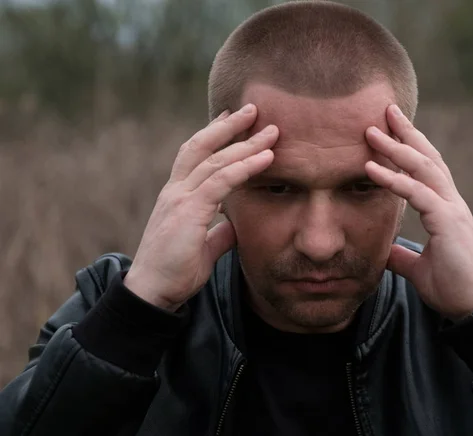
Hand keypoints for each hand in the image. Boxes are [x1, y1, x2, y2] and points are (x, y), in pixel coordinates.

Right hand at [124, 104, 278, 310]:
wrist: (152, 293)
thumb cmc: (174, 271)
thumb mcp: (201, 248)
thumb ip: (217, 234)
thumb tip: (232, 227)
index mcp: (177, 196)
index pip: (195, 155)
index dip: (213, 134)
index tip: (232, 119)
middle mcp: (176, 190)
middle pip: (203, 146)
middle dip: (230, 126)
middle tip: (253, 109)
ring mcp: (180, 198)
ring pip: (216, 160)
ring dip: (245, 142)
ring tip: (270, 129)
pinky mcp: (188, 211)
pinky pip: (221, 181)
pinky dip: (245, 167)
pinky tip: (266, 157)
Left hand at [365, 105, 472, 319]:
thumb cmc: (450, 286)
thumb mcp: (417, 267)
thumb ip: (402, 254)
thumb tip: (385, 251)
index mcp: (444, 208)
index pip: (426, 169)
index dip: (409, 147)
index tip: (390, 129)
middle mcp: (450, 202)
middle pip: (427, 158)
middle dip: (406, 133)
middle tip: (385, 110)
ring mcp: (451, 210)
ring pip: (423, 168)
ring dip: (395, 148)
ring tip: (371, 132)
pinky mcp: (449, 222)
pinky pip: (418, 194)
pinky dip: (393, 180)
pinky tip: (371, 169)